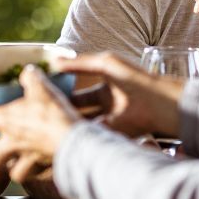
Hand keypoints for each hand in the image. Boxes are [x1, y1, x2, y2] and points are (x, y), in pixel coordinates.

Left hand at [0, 65, 82, 183]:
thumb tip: (27, 70)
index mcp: (7, 121)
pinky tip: (37, 167)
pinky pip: (36, 173)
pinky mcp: (44, 165)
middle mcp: (13, 143)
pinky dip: (35, 171)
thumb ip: (31, 77)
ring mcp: (28, 157)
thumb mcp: (42, 88)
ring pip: (13, 172)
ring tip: (8, 169)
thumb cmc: (54, 115)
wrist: (75, 141)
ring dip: (9, 171)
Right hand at [55, 52, 183, 137]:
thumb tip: (53, 61)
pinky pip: (93, 135)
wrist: (156, 102)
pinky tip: (65, 136)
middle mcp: (106, 107)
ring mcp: (110, 122)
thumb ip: (79, 63)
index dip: (63, 96)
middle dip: (64, 115)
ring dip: (70, 126)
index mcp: (105, 90)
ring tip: (49, 128)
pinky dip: (82, 135)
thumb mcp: (104, 64)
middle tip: (42, 117)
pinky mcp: (113, 135)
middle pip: (79, 114)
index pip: (79, 95)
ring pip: (84, 125)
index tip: (43, 98)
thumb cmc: (132, 78)